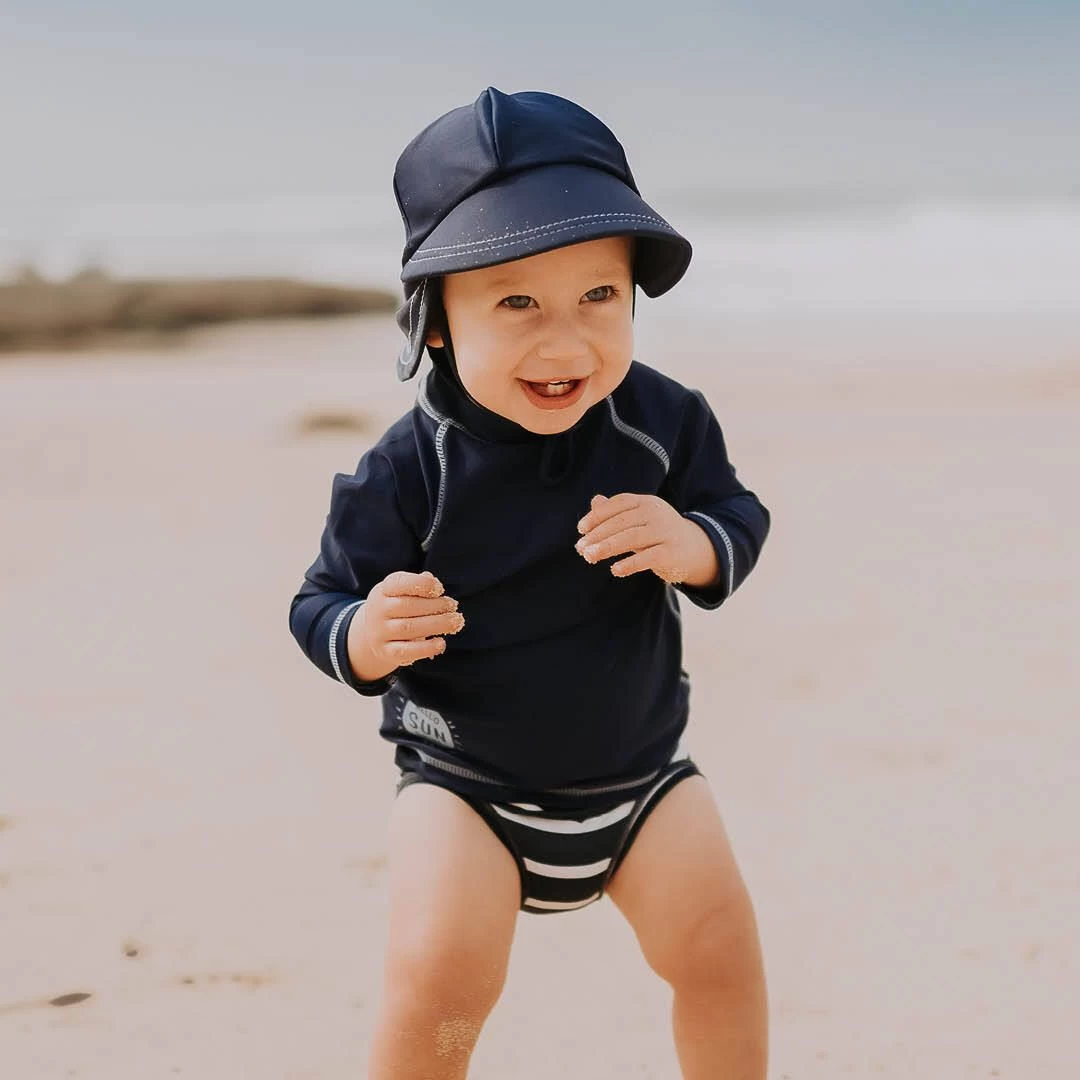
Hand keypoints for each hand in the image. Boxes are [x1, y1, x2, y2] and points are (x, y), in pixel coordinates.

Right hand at [346, 571, 463, 682]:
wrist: (373, 636)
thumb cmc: (398, 608)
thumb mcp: (403, 592)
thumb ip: (419, 584)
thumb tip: (431, 581)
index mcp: (384, 590)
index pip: (400, 583)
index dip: (423, 585)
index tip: (440, 590)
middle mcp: (378, 610)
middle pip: (408, 606)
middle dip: (435, 606)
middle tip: (453, 607)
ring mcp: (380, 632)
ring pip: (409, 628)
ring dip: (437, 624)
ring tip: (456, 622)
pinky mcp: (386, 652)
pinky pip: (406, 651)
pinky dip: (426, 648)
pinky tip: (441, 643)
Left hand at [575, 493, 719, 586]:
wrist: (694, 548)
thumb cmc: (658, 533)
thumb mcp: (639, 519)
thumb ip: (617, 512)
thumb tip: (595, 501)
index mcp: (646, 502)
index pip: (618, 504)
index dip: (598, 515)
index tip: (581, 529)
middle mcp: (656, 514)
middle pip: (621, 522)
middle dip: (598, 535)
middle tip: (580, 548)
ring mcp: (665, 532)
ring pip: (631, 538)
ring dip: (607, 547)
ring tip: (589, 556)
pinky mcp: (672, 552)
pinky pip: (648, 557)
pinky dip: (630, 564)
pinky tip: (614, 570)